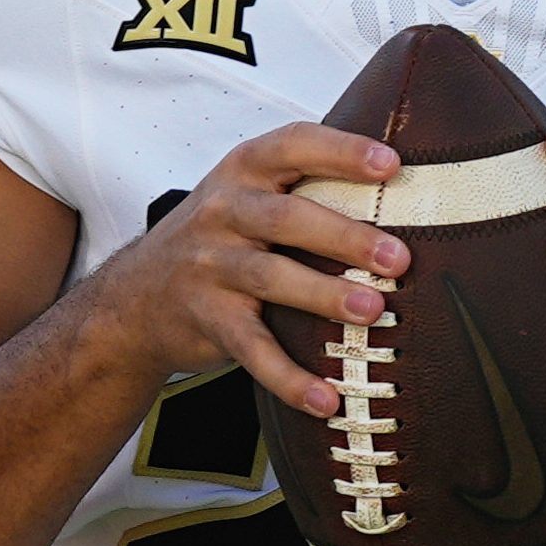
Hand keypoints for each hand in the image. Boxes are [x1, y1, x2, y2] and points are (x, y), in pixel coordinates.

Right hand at [102, 124, 407, 417]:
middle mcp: (223, 212)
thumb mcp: (248, 193)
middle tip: (398, 258)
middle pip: (286, 218)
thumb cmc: (219, 236)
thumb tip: (409, 191)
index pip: (294, 146)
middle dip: (345, 236)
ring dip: (325, 296)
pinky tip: (328, 399)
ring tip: (373, 312)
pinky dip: (290, 378)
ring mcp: (210, 267)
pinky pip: (253, 350)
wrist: (136, 297)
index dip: (342, 151)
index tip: (391, 165)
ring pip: (271, 278)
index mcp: (244, 170)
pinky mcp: (208, 320)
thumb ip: (307, 185)